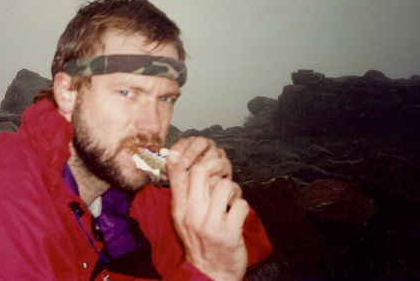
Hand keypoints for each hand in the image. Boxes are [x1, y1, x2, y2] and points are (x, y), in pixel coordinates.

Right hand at [167, 137, 248, 280]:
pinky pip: (240, 203)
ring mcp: (210, 224)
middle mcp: (192, 215)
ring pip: (224, 185)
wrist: (211, 273)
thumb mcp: (184, 219)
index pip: (176, 178)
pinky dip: (242, 205)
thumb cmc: (199, 241)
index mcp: (179, 210)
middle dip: (216, 165)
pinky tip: (237, 213)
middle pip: (202, 172)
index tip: (180, 151)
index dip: (178, 160)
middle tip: (223, 171)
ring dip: (233, 189)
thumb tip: (190, 166)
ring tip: (230, 199)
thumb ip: (186, 195)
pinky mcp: (229, 233)